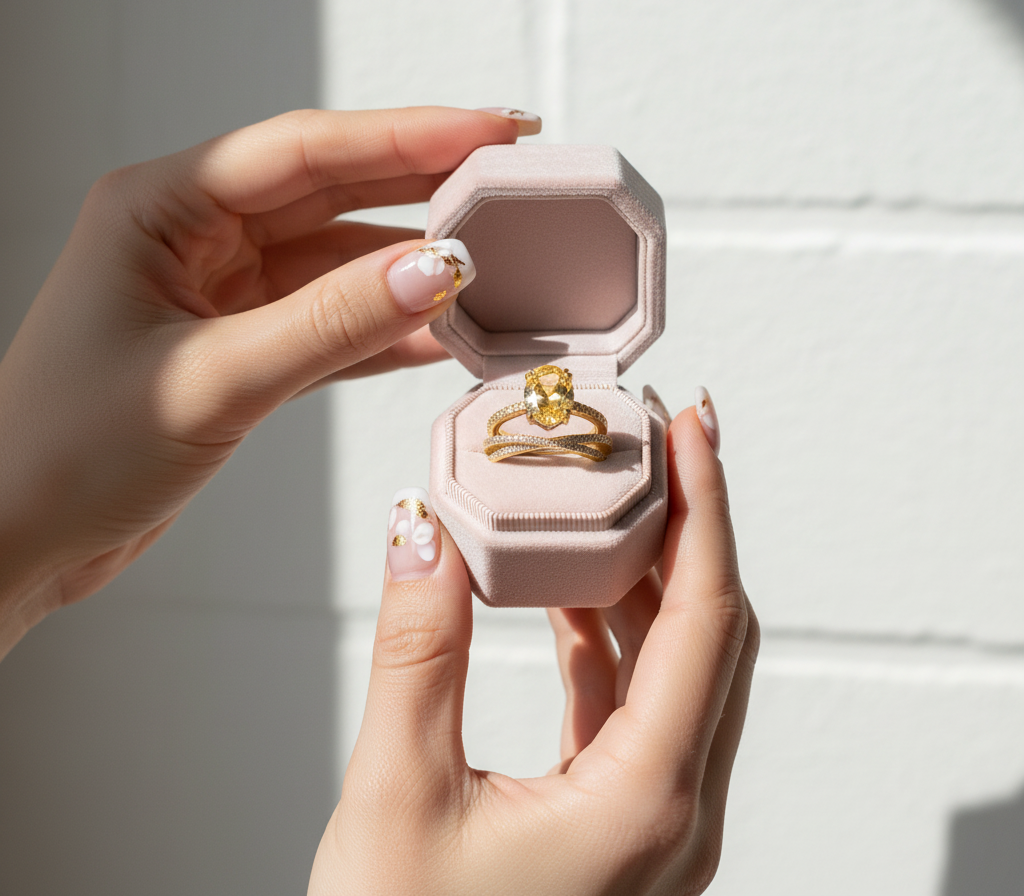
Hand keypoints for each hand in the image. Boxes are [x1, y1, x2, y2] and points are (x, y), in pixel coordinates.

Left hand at [0, 106, 530, 655]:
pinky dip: (386, 332)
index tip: (493, 130)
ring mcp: (222, 291)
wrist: (16, 541)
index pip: (305, 149)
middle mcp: (194, 235)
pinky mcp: (242, 346)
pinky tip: (445, 335)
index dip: (409, 137)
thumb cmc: (68, 452)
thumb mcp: (211, 380)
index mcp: (162, 206)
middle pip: (331, 192)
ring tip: (494, 266)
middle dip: (422, 187)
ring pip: (339, 262)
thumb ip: (331, 324)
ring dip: (411, 270)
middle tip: (511, 181)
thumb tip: (439, 269)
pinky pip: (332, 323)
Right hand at [309, 401, 757, 895]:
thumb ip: (416, 652)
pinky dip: (610, 632)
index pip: (708, 619)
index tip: (693, 427)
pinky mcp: (616, 819)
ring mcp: (651, 819)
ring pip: (677, 666)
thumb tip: (421, 531)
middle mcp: (671, 811)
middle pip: (712, 632)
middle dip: (690, 524)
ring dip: (648, 576)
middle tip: (657, 440)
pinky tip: (568, 589)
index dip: (706, 508)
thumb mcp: (398, 797)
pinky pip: (633, 701)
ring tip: (609, 496)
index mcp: (645, 805)